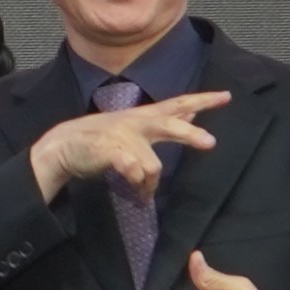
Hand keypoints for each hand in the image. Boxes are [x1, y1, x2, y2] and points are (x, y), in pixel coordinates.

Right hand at [28, 92, 225, 203]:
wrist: (63, 145)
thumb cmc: (100, 138)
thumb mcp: (134, 125)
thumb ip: (163, 121)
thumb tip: (192, 115)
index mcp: (144, 116)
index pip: (177, 104)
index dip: (202, 101)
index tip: (226, 96)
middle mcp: (136, 123)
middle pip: (169, 125)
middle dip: (189, 134)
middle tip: (210, 143)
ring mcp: (122, 136)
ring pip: (153, 164)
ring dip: (150, 183)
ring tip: (143, 192)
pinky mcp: (109, 151)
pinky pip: (133, 171)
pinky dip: (137, 182)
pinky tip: (136, 192)